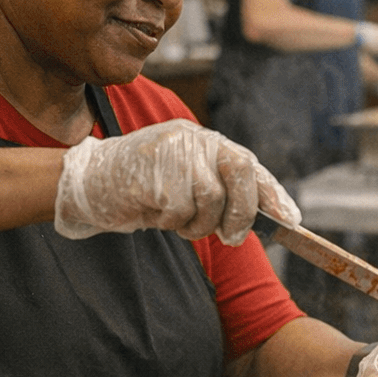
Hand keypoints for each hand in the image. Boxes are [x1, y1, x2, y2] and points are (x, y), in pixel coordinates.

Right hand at [55, 119, 298, 245]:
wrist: (86, 181)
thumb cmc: (140, 189)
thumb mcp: (184, 186)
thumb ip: (218, 192)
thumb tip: (258, 218)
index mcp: (203, 141)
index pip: (249, 164)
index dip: (272, 193)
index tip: (291, 220)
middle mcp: (192, 139)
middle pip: (239, 171)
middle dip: (242, 212)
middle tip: (232, 237)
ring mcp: (173, 151)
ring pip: (210, 197)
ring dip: (198, 224)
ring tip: (177, 222)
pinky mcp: (153, 170)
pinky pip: (179, 209)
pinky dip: (171, 222)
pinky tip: (154, 214)